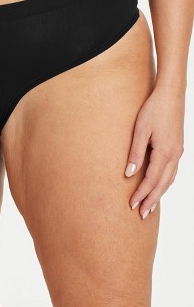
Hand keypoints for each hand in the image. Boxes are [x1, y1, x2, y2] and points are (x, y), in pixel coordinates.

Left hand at [124, 85, 184, 218]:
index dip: (141, 194)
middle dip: (152, 200)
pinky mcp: (178, 147)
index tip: (132, 205)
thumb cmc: (153, 110)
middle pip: (162, 184)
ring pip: (169, 179)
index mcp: (165, 152)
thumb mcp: (140, 130)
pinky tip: (160, 185)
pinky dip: (165, 182)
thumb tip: (129, 174)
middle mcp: (175, 155)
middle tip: (142, 214)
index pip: (151, 180)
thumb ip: (135, 153)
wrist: (171, 94)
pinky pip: (172, 171)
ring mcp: (178, 151)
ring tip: (150, 205)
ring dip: (159, 193)